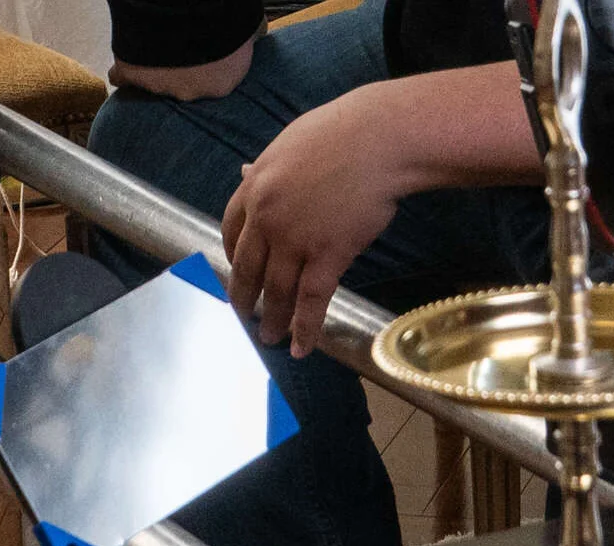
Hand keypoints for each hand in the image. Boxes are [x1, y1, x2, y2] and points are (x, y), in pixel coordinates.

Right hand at [108, 31, 258, 101]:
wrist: (182, 5)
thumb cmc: (220, 16)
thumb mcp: (245, 24)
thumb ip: (249, 35)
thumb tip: (257, 33)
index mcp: (222, 83)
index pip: (220, 82)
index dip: (215, 66)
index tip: (214, 53)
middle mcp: (191, 93)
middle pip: (187, 87)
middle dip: (186, 71)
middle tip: (185, 48)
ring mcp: (160, 87)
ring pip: (157, 82)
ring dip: (158, 67)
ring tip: (160, 44)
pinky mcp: (131, 75)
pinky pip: (124, 78)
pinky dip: (125, 71)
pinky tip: (128, 63)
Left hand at [221, 88, 403, 357]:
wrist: (382, 137)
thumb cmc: (342, 131)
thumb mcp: (290, 143)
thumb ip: (264, 167)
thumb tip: (243, 171)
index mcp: (254, 188)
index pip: (231, 231)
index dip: (233, 255)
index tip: (237, 271)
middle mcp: (267, 218)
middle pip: (247, 268)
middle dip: (243, 297)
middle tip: (240, 317)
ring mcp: (295, 239)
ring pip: (275, 290)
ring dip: (271, 319)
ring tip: (268, 338)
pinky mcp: (328, 255)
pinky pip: (311, 300)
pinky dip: (305, 327)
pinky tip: (300, 346)